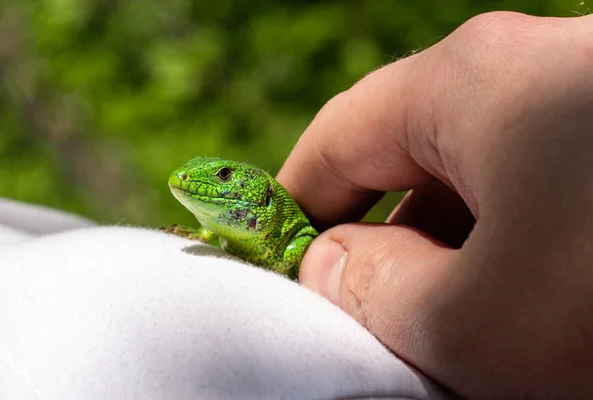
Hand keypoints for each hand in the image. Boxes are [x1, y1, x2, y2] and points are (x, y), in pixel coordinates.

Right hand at [277, 11, 592, 398]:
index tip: (277, 264)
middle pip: (414, 162)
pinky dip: (520, 249)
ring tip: (463, 328)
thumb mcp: (475, 322)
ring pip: (484, 185)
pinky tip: (533, 306)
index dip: (295, 203)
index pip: (340, 137)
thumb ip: (371, 290)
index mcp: (473, 79)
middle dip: (385, 243)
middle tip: (376, 320)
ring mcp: (589, 100)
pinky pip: (545, 192)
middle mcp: (535, 66)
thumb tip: (328, 259)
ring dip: (460, 256)